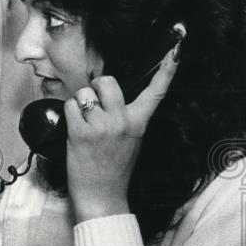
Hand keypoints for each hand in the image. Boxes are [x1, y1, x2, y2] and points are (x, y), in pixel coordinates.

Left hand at [64, 44, 179, 221]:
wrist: (102, 196)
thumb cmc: (113, 167)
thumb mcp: (129, 140)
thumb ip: (124, 116)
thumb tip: (107, 93)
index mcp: (139, 123)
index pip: (156, 92)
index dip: (166, 69)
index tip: (175, 49)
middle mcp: (123, 121)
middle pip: (108, 81)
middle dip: (96, 87)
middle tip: (94, 105)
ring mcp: (102, 126)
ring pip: (85, 92)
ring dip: (80, 104)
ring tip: (84, 123)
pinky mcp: (82, 132)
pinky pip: (70, 106)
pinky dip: (69, 115)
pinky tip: (75, 131)